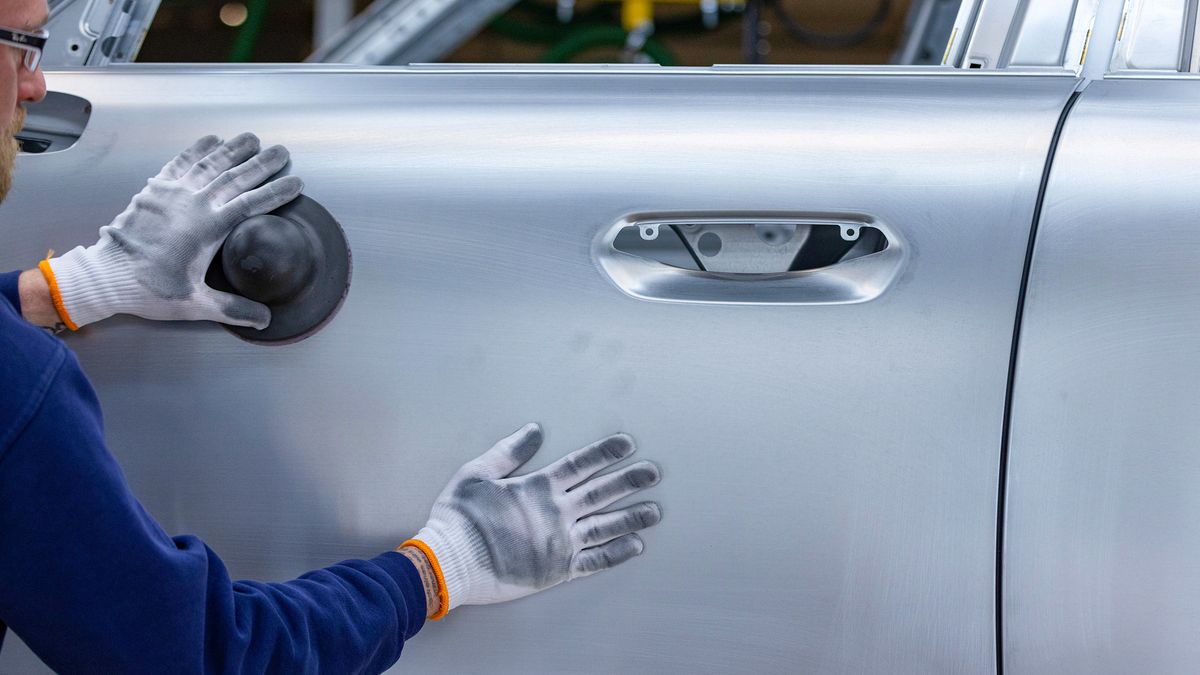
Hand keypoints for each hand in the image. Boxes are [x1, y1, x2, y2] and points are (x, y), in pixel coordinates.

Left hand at [44, 133, 302, 329]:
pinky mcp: (155, 188)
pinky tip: (211, 140)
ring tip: (252, 139)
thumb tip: (264, 320)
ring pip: (210, 163)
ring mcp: (172, 192)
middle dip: (262, 163)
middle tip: (281, 152)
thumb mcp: (196, 303)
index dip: (276, 192)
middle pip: (235, 176)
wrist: (106, 275)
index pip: (252, 203)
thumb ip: (233, 309)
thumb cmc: (149, 290)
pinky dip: (197, 149)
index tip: (295, 183)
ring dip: (233, 149)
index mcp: (208, 229)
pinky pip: (181, 161)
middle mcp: (193, 204)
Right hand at [407, 424, 662, 616]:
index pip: (580, 464)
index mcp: (538, 488)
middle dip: (630, 480)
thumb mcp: (476, 474)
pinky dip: (617, 553)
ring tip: (655, 511)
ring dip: (632, 517)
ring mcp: (560, 543)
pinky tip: (635, 545)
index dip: (605, 453)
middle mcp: (556, 513)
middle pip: (601, 492)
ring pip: (606, 526)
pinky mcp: (558, 569)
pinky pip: (595, 561)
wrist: (451, 562)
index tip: (627, 444)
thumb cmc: (459, 518)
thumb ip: (508, 453)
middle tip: (653, 473)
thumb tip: (534, 431)